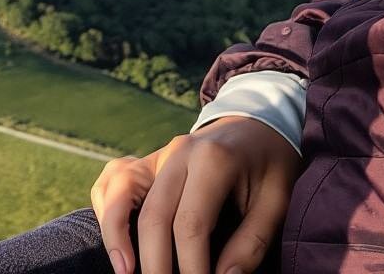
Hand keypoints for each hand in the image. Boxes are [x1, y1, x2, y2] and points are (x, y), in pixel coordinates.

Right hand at [90, 116, 300, 273]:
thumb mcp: (276, 202)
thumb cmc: (269, 166)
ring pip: (121, 190)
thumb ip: (251, 243)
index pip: (191, 224)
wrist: (257, 124)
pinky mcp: (148, 160)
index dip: (192, 268)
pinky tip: (114, 240)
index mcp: (212, 160)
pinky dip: (106, 208)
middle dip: (154, 264)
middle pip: (153, 214)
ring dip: (117, 234)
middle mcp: (177, 152)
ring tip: (125, 272)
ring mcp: (158, 153)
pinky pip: (113, 178)